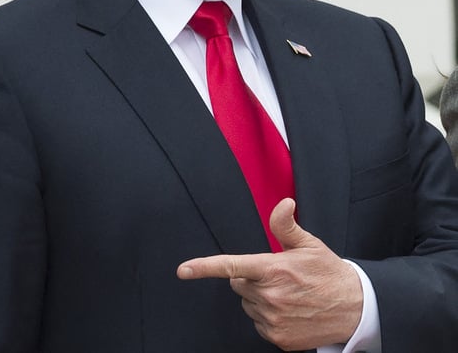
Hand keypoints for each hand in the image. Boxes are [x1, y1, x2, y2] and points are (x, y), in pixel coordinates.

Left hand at [176, 198, 362, 350]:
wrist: (357, 309)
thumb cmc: (330, 274)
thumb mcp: (309, 245)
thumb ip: (286, 226)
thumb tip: (283, 204)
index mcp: (273, 270)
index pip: (231, 266)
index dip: (204, 267)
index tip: (184, 270)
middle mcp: (270, 296)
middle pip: (238, 284)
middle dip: (251, 279)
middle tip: (278, 278)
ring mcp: (274, 320)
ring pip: (248, 304)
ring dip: (260, 299)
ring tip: (288, 295)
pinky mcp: (279, 338)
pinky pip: (259, 324)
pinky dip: (269, 318)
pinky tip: (290, 311)